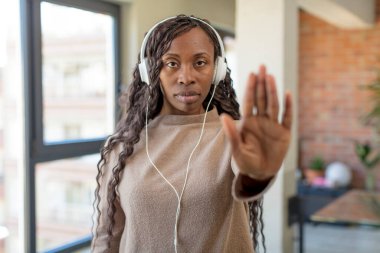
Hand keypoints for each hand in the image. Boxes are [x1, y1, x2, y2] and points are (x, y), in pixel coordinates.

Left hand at [221, 65, 291, 180]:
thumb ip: (231, 133)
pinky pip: (287, 117)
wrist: (260, 173)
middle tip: (262, 67)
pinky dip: (288, 106)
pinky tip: (288, 93)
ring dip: (272, 91)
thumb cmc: (246, 162)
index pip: (249, 101)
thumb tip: (223, 117)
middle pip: (262, 98)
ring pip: (273, 104)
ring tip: (271, 77)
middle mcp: (261, 120)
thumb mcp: (237, 149)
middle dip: (262, 83)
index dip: (251, 88)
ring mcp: (273, 125)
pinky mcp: (284, 133)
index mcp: (248, 122)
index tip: (252, 74)